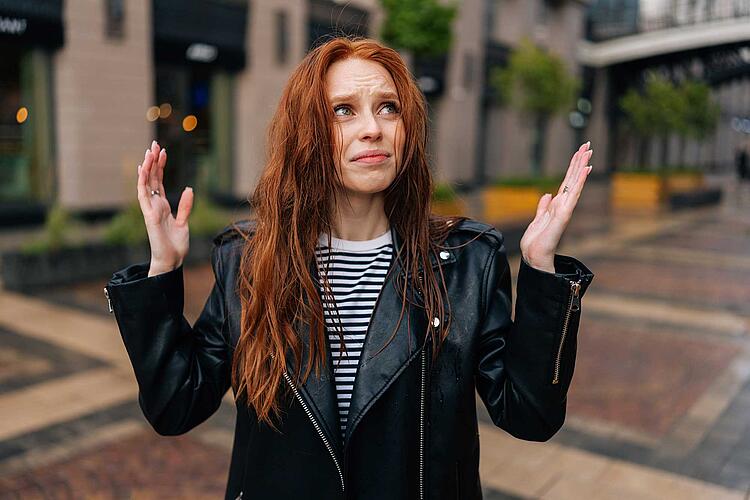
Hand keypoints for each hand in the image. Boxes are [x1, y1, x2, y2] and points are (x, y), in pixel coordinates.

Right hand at [136, 140, 193, 276]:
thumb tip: (188, 188)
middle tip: (154, 144)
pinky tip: (142, 169)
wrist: (172, 260)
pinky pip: (144, 196)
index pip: (159, 181)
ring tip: (150, 151)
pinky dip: (142, 182)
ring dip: (147, 167)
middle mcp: (154, 205)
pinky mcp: (149, 215)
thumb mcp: (184, 221)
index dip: (160, 166)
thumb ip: (185, 206)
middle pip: (151, 178)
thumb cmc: (176, 244)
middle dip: (152, 161)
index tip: (162, 151)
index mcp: (162, 205)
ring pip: (146, 183)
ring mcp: (150, 209)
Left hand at [519, 141, 592, 272]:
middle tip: (587, 144)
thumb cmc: (536, 241)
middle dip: (579, 161)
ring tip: (588, 152)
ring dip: (581, 167)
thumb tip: (547, 194)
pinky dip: (578, 183)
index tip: (579, 152)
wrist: (534, 256)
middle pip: (573, 179)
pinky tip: (584, 171)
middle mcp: (563, 205)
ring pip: (575, 183)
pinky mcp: (563, 215)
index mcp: (557, 205)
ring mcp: (565, 209)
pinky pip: (572, 196)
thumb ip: (543, 207)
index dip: (573, 167)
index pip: (567, 182)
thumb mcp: (537, 220)